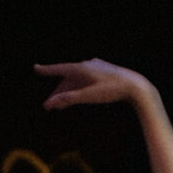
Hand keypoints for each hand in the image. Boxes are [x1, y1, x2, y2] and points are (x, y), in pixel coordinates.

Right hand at [35, 58, 151, 110]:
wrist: (136, 86)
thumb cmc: (112, 91)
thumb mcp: (89, 96)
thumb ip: (69, 99)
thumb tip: (52, 103)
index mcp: (82, 68)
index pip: (60, 69)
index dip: (47, 70)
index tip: (36, 68)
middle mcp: (87, 65)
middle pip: (67, 79)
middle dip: (57, 93)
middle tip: (48, 106)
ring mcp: (96, 68)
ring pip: (77, 81)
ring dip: (68, 92)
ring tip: (61, 105)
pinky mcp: (104, 72)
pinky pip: (86, 80)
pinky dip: (78, 88)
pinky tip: (77, 94)